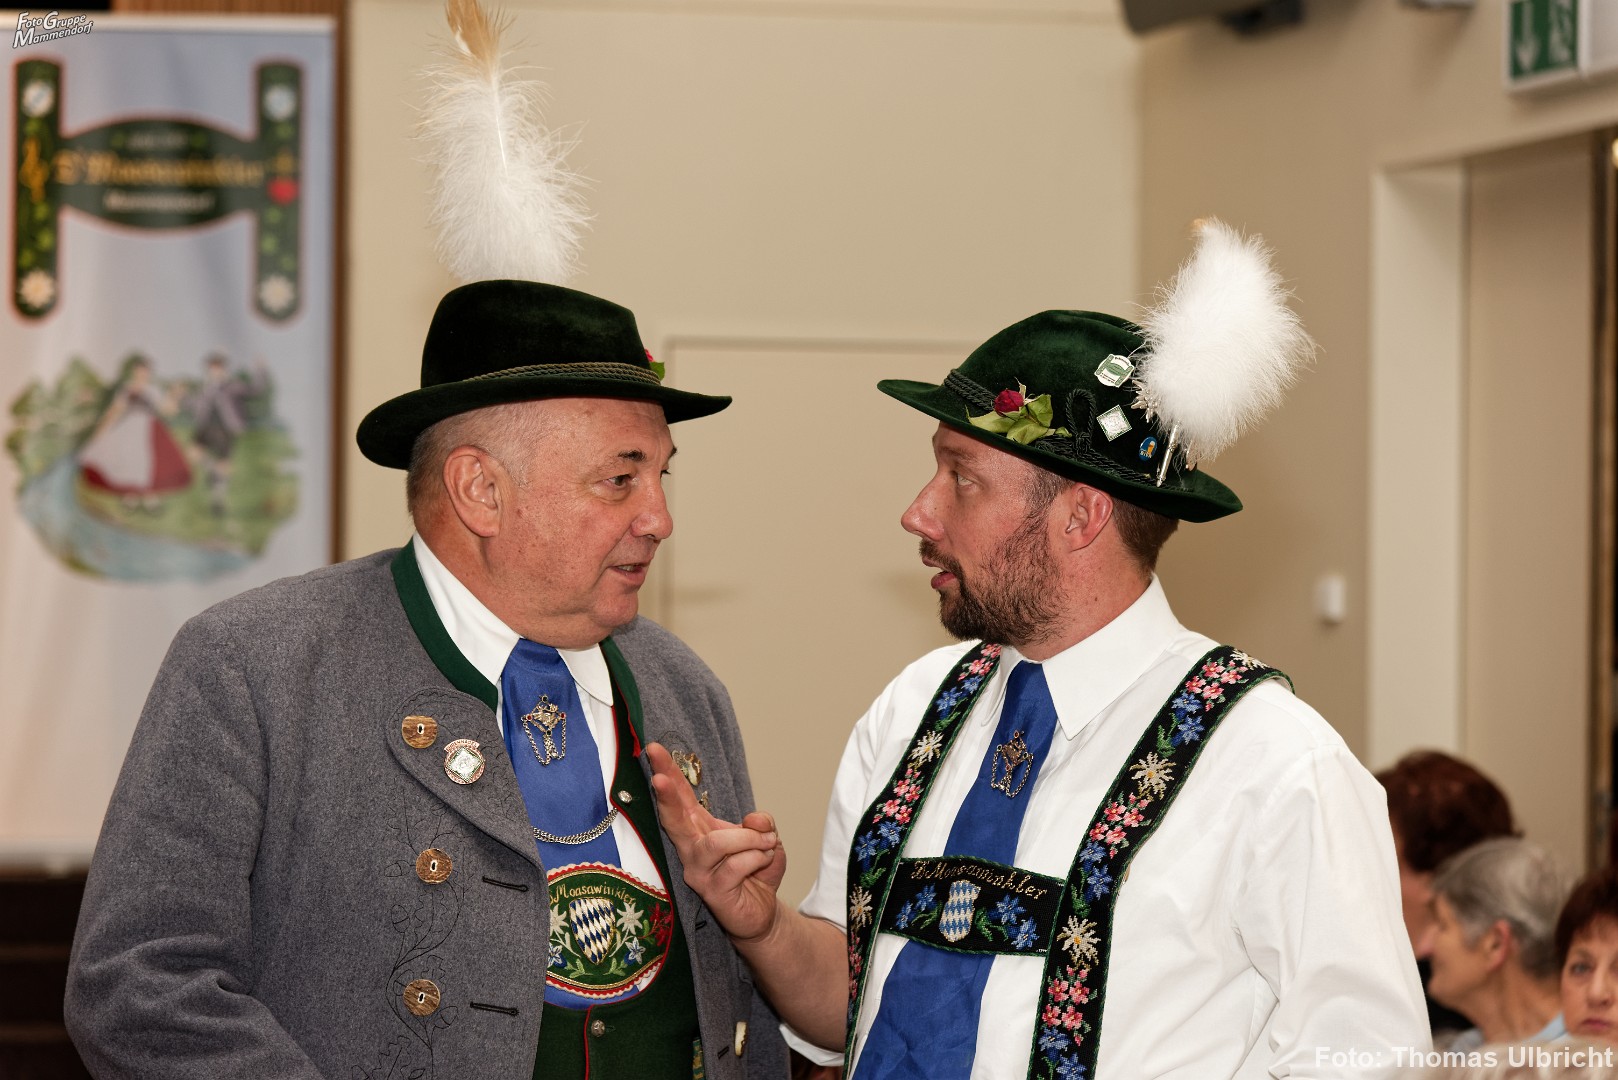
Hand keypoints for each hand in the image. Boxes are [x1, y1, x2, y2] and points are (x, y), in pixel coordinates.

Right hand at [646, 742, 786, 942]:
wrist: (761, 910)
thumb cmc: (754, 871)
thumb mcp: (765, 838)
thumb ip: (761, 824)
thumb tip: (756, 819)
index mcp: (699, 828)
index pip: (681, 797)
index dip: (668, 773)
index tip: (654, 749)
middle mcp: (692, 848)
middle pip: (674, 819)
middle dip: (667, 797)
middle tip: (658, 779)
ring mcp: (698, 871)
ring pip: (715, 843)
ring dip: (746, 838)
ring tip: (766, 842)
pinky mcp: (711, 891)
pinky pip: (735, 866)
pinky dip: (757, 858)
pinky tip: (764, 861)